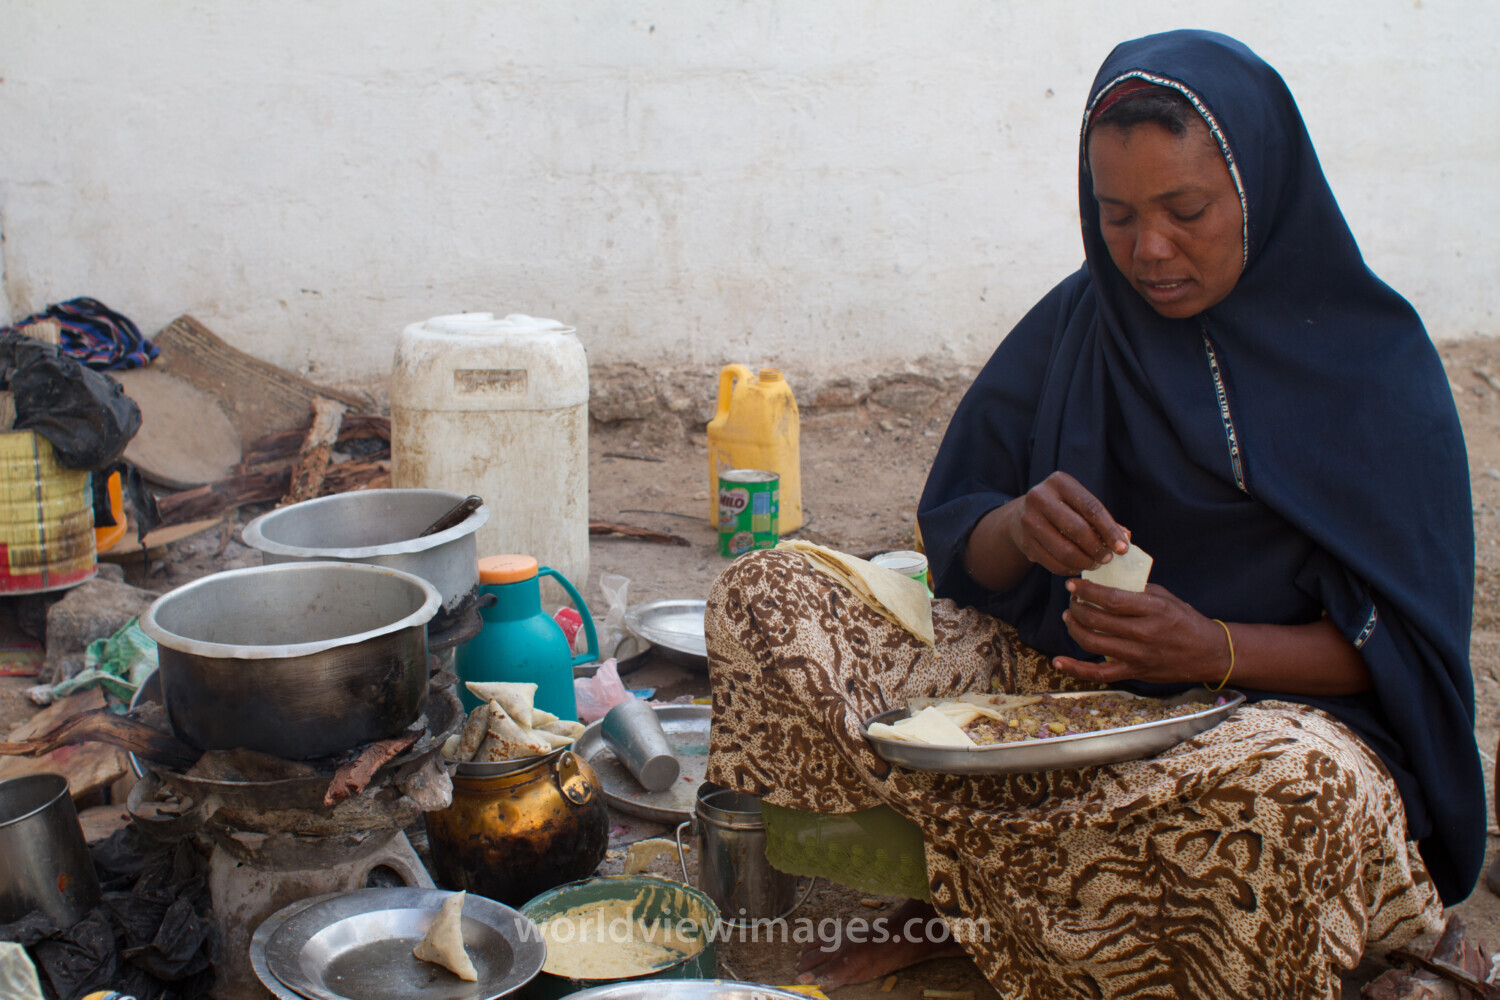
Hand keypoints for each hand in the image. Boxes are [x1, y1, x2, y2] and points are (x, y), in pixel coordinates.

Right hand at [1002, 472, 1129, 576]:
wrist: (1021, 516)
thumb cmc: (1061, 510)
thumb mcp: (1078, 504)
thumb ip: (1102, 519)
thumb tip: (1126, 536)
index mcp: (1059, 482)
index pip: (1091, 508)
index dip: (1110, 530)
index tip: (1123, 549)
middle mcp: (1040, 497)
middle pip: (1077, 529)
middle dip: (1097, 548)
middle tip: (1107, 559)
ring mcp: (1029, 520)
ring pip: (1064, 550)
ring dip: (1084, 562)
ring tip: (1094, 564)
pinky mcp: (1024, 542)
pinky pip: (1052, 563)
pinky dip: (1069, 569)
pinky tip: (1077, 567)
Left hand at [1052, 578, 1227, 685]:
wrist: (1208, 653)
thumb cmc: (1185, 620)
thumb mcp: (1165, 597)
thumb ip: (1136, 589)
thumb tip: (1105, 578)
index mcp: (1153, 609)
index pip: (1111, 599)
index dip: (1086, 590)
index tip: (1072, 583)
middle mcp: (1144, 633)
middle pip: (1097, 620)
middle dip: (1076, 606)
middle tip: (1072, 599)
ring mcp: (1137, 656)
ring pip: (1092, 643)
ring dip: (1074, 628)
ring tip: (1069, 616)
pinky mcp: (1134, 673)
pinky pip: (1099, 674)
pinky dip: (1075, 669)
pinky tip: (1058, 661)